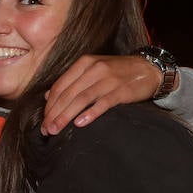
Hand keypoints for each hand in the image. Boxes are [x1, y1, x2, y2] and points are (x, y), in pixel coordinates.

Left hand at [42, 54, 163, 134]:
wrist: (149, 69)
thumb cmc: (117, 72)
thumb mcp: (92, 69)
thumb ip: (71, 81)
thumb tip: (47, 96)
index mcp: (84, 63)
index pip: (60, 85)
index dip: (50, 104)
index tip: (43, 120)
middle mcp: (94, 69)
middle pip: (68, 94)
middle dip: (54, 113)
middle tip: (46, 129)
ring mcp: (108, 79)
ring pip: (81, 99)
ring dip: (66, 116)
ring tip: (56, 129)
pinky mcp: (122, 90)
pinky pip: (103, 103)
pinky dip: (90, 113)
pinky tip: (79, 124)